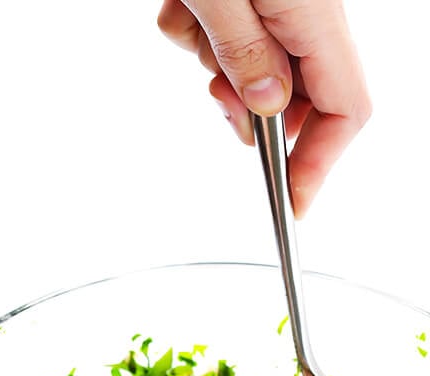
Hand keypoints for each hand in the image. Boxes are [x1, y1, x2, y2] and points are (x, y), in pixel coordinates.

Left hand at [158, 0, 370, 216]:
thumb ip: (244, 52)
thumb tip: (266, 105)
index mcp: (316, 15)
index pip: (344, 109)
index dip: (319, 163)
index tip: (292, 202)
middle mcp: (310, 11)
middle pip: (299, 96)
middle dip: (249, 110)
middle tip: (217, 93)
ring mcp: (284, 4)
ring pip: (253, 69)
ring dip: (213, 61)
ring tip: (193, 19)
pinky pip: (226, 37)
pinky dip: (198, 32)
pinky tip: (186, 4)